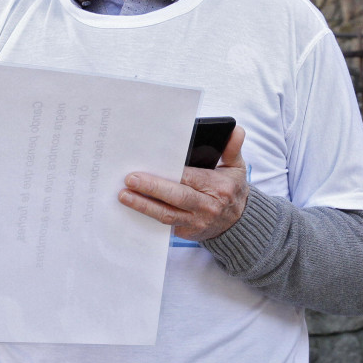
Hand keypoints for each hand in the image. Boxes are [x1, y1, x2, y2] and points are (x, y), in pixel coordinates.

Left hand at [118, 126, 248, 241]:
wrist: (237, 224)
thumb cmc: (232, 191)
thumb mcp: (236, 168)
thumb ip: (232, 148)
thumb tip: (236, 130)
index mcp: (218, 187)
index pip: (191, 178)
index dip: (172, 173)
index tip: (154, 164)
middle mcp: (207, 206)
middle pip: (176, 197)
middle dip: (152, 188)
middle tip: (130, 179)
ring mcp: (195, 222)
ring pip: (166, 214)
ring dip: (143, 205)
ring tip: (124, 195)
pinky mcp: (185, 232)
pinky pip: (164, 224)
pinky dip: (147, 216)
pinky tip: (132, 207)